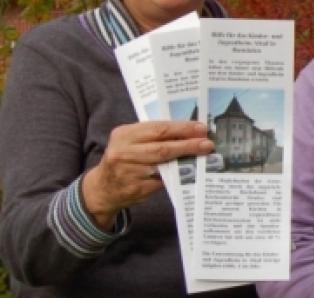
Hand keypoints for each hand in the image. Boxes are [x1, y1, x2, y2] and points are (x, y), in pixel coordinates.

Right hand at [81, 121, 213, 229]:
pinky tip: (190, 172)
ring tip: (203, 156)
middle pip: (162, 147)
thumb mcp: (131, 142)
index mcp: (124, 134)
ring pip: (163, 165)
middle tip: (207, 144)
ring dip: (185, 160)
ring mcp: (128, 172)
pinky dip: (176, 176)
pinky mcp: (135, 188)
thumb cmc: (124, 159)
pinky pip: (161, 181)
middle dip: (188, 145)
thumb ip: (153, 136)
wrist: (102, 188)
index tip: (201, 128)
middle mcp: (123, 152)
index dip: (182, 128)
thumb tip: (189, 132)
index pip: (158, 128)